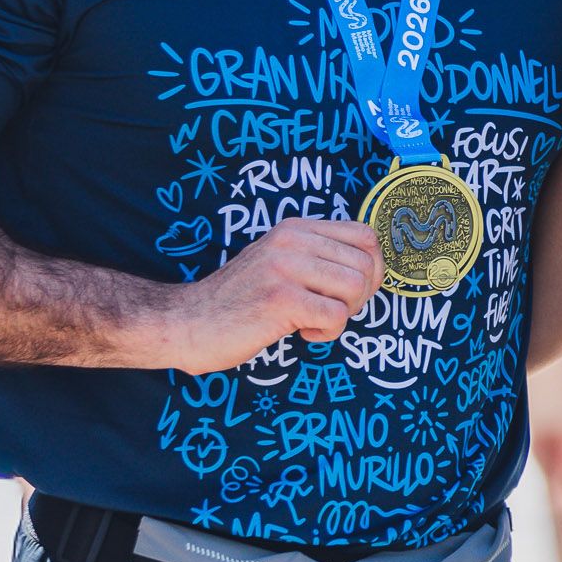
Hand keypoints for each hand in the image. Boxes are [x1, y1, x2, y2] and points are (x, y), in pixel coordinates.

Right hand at [146, 217, 380, 372]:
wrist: (189, 322)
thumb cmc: (240, 301)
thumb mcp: (278, 263)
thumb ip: (316, 257)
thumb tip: (371, 267)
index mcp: (295, 228)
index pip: (366, 235)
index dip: (372, 268)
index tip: (350, 292)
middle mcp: (292, 240)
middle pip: (366, 265)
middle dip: (359, 298)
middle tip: (329, 312)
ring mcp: (285, 267)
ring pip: (356, 289)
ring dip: (342, 315)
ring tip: (312, 320)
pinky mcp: (281, 299)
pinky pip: (336, 316)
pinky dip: (326, 333)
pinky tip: (300, 332)